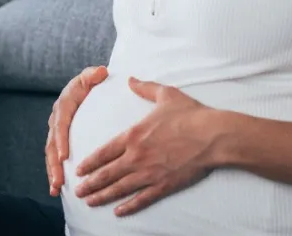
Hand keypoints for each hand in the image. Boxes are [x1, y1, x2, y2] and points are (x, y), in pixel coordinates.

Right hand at [46, 65, 108, 196]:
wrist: (86, 87)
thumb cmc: (91, 82)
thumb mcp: (91, 76)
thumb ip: (94, 75)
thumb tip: (101, 72)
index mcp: (64, 105)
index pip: (60, 124)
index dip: (60, 140)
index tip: (64, 156)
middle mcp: (56, 119)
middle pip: (52, 144)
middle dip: (54, 164)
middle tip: (58, 180)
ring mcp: (57, 132)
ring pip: (51, 154)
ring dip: (52, 172)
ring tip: (55, 189)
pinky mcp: (60, 141)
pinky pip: (55, 158)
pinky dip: (55, 173)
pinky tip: (57, 190)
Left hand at [74, 77, 220, 215]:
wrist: (213, 135)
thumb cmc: (191, 114)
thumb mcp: (165, 94)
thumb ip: (145, 87)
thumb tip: (130, 79)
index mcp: (133, 136)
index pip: (104, 152)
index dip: (89, 163)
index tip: (79, 170)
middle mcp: (136, 156)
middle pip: (106, 174)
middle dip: (90, 184)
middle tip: (77, 192)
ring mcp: (149, 173)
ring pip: (119, 188)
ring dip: (102, 196)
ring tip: (89, 202)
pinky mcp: (164, 184)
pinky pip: (142, 199)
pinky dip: (129, 206)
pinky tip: (118, 212)